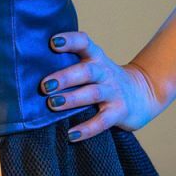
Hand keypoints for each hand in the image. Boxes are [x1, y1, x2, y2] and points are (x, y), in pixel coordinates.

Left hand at [40, 29, 164, 140]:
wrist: (143, 93)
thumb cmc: (105, 79)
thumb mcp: (93, 65)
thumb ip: (71, 63)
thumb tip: (31, 66)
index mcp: (96, 57)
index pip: (84, 43)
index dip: (69, 41)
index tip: (52, 42)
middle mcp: (104, 72)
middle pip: (86, 71)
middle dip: (65, 77)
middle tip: (44, 85)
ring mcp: (113, 92)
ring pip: (92, 93)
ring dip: (72, 99)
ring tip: (52, 104)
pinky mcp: (119, 112)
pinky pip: (102, 121)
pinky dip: (87, 129)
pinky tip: (71, 135)